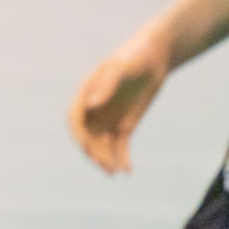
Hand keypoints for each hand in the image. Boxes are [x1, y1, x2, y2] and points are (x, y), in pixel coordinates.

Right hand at [68, 29, 169, 173]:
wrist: (154, 57)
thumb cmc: (134, 56)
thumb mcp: (120, 67)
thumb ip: (105, 85)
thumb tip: (90, 104)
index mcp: (85, 93)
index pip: (75, 119)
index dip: (79, 135)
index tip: (87, 148)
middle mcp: (93, 109)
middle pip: (87, 137)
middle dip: (93, 153)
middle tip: (106, 166)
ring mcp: (108, 118)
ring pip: (101, 145)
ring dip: (106, 159)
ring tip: (115, 172)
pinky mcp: (123, 125)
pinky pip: (120, 146)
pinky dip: (122, 158)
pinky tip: (128, 170)